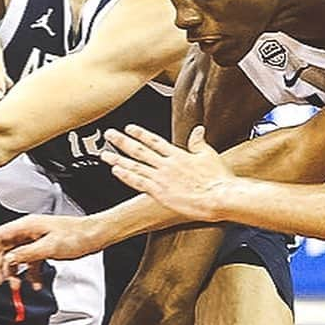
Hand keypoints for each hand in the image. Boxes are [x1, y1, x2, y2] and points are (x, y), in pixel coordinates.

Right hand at [0, 213, 104, 287]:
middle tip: (1, 281)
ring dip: (15, 273)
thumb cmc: (77, 236)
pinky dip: (30, 274)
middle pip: (5, 248)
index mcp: (27, 226)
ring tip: (16, 286)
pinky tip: (35, 284)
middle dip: (1, 266)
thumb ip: (26, 254)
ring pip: (16, 257)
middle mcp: (28, 232)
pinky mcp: (43, 248)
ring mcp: (35, 240)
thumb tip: (8, 261)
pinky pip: (30, 262)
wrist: (95, 235)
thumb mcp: (49, 247)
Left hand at [101, 124, 229, 220]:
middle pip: (139, 150)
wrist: (220, 196)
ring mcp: (161, 178)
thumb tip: (197, 130)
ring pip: (135, 165)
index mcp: (178, 155)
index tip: (128, 128)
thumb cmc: (218, 180)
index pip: (154, 140)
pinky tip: (116, 171)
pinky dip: (126, 176)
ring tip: (105, 153)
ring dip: (118, 159)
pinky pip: (138, 182)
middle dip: (122, 141)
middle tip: (109, 134)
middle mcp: (167, 164)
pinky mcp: (160, 192)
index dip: (140, 133)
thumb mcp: (210, 155)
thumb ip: (199, 143)